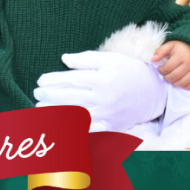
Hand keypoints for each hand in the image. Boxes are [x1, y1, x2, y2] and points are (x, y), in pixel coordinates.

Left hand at [33, 50, 166, 132]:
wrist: (154, 92)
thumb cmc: (129, 70)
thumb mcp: (110, 59)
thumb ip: (86, 58)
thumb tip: (64, 59)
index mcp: (103, 79)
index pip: (72, 80)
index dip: (53, 80)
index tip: (40, 80)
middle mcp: (105, 98)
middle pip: (71, 98)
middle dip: (50, 97)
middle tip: (36, 94)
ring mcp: (108, 114)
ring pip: (77, 115)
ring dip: (56, 113)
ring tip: (40, 109)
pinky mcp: (111, 126)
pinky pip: (89, 130)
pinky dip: (73, 129)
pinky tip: (59, 127)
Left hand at [152, 40, 189, 89]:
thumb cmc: (180, 47)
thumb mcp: (170, 45)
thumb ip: (160, 51)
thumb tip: (153, 59)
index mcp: (180, 56)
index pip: (167, 68)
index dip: (161, 70)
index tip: (160, 68)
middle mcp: (189, 63)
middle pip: (175, 76)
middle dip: (167, 78)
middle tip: (165, 75)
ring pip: (184, 82)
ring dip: (175, 83)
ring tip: (172, 79)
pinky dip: (188, 87)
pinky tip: (182, 85)